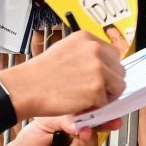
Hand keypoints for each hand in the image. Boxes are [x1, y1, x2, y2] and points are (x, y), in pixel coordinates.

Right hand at [0, 31, 125, 118]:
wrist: (26, 87)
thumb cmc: (40, 73)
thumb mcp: (65, 50)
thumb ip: (85, 54)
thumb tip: (104, 65)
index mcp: (87, 38)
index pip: (114, 54)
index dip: (108, 69)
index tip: (100, 78)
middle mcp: (95, 49)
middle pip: (119, 70)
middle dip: (109, 83)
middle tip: (92, 91)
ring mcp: (97, 69)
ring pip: (118, 87)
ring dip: (105, 96)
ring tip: (86, 98)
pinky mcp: (96, 88)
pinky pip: (106, 103)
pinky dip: (94, 107)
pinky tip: (78, 103)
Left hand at [0, 116, 110, 145]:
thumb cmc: (30, 141)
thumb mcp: (45, 122)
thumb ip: (64, 120)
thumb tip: (79, 126)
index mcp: (77, 129)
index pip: (95, 124)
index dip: (105, 123)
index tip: (112, 122)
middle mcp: (82, 145)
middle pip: (91, 141)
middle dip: (74, 140)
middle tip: (63, 137)